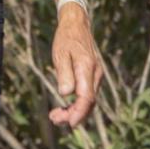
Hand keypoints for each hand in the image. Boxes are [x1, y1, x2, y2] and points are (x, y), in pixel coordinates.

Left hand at [48, 5, 100, 128]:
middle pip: (89, 103)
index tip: (69, 123)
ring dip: (74, 111)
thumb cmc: (66, 38)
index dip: (79, 112)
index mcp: (88, 68)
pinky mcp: (92, 77)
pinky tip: (64, 108)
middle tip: (54, 119)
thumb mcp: (61, 53)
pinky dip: (76, 104)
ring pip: (88, 101)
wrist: (76, 25)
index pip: (87, 97)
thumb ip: (64, 73)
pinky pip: (86, 95)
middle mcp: (96, 74)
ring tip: (55, 116)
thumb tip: (66, 94)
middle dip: (73, 115)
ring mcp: (96, 76)